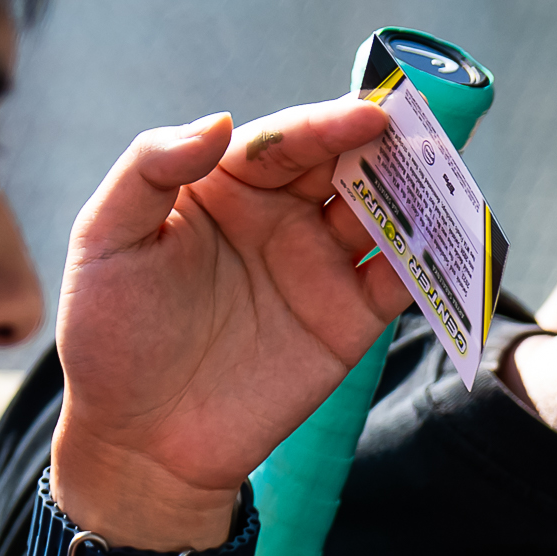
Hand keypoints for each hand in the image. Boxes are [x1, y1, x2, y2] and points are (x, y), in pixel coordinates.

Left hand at [48, 100, 415, 549]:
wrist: (143, 438)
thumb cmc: (110, 333)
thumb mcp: (106, 238)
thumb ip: (152, 168)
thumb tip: (224, 121)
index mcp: (221, 185)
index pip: (283, 141)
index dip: (326, 125)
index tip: (369, 117)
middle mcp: (277, 217)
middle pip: (342, 168)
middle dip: (384, 150)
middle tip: (422, 140)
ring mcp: (317, 269)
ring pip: (381, 217)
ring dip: (416, 198)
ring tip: (446, 185)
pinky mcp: (349, 322)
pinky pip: (401, 282)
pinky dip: (431, 262)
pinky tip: (449, 247)